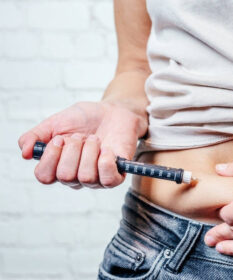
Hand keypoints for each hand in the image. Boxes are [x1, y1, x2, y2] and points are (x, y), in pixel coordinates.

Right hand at [18, 101, 147, 188]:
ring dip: (90, 151)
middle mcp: (75, 177)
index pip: (44, 176)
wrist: (112, 111)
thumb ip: (35, 136)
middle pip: (65, 176)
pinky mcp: (116, 176)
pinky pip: (108, 180)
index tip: (60, 139)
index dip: (50, 157)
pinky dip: (106, 162)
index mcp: (58, 166)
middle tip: (81, 136)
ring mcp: (96, 179)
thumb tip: (25, 153)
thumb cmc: (84, 119)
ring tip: (95, 139)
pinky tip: (107, 149)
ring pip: (86, 177)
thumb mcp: (55, 122)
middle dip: (73, 150)